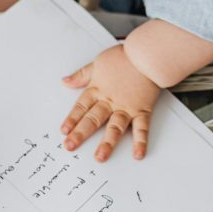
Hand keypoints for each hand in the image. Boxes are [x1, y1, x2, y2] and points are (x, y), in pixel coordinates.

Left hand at [60, 45, 159, 160]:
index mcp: (97, 90)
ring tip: (100, 157)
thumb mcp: (97, 62)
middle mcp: (110, 101)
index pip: (81, 107)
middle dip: (80, 134)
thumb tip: (65, 81)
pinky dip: (140, 141)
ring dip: (107, 143)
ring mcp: (126, 107)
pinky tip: (138, 154)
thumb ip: (81, 75)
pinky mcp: (142, 110)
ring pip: (115, 127)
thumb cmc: (125, 56)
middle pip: (93, 119)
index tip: (64, 132)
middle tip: (70, 147)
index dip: (71, 119)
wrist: (148, 53)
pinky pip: (142, 128)